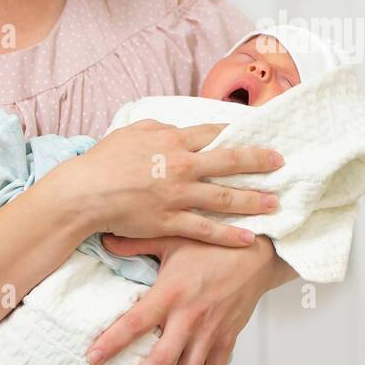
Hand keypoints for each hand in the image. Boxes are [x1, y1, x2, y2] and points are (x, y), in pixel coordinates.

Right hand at [54, 120, 282, 247]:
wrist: (83, 192)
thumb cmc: (103, 160)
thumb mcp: (132, 132)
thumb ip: (158, 128)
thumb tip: (173, 126)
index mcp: (173, 140)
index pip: (214, 133)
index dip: (239, 132)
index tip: (259, 131)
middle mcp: (182, 165)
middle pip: (230, 161)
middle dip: (259, 161)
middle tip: (281, 163)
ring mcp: (178, 195)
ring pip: (225, 197)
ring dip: (254, 201)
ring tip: (275, 204)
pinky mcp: (170, 221)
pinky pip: (206, 229)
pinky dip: (229, 235)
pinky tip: (249, 238)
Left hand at [86, 232, 288, 364]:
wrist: (258, 253)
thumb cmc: (212, 245)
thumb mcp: (173, 237)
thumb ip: (137, 243)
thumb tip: (105, 239)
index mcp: (173, 292)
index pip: (137, 321)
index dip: (114, 341)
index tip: (92, 358)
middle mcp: (191, 317)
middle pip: (162, 360)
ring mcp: (211, 332)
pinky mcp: (227, 340)